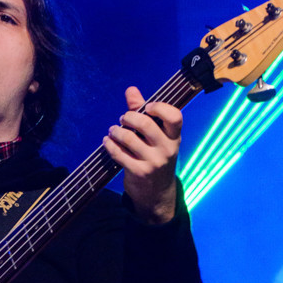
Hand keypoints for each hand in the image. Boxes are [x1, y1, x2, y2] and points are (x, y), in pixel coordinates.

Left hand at [103, 86, 181, 223]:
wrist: (157, 193)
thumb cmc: (155, 156)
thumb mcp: (156, 137)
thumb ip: (143, 112)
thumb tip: (131, 90)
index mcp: (174, 137)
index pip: (175, 117)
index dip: (160, 108)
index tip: (147, 107)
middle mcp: (167, 149)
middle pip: (146, 124)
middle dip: (129, 117)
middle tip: (123, 119)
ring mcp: (153, 162)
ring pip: (129, 138)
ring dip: (116, 131)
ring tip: (113, 130)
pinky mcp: (139, 172)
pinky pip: (119, 154)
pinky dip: (109, 145)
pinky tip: (107, 141)